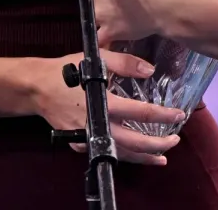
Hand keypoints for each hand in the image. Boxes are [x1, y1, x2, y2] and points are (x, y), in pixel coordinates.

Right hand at [25, 50, 184, 164]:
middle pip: (135, 142)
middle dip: (158, 144)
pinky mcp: (80, 143)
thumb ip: (124, 62)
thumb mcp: (96, 58)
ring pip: (122, 153)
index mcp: (105, 103)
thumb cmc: (67, 71)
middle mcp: (99, 125)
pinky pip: (106, 152)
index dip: (163, 115)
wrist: (37, 88)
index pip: (141, 113)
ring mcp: (89, 137)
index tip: (179, 115)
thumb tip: (150, 71)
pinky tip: (135, 154)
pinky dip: (124, 155)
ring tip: (162, 158)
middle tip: (175, 140)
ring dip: (144, 157)